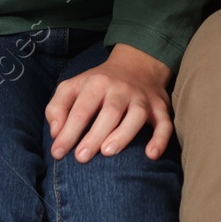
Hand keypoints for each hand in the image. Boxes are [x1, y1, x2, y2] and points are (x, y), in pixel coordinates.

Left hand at [45, 43, 173, 161]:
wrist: (138, 64)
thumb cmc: (98, 84)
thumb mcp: (73, 86)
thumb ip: (57, 107)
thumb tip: (55, 132)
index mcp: (97, 83)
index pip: (81, 109)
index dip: (68, 131)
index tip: (57, 152)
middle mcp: (121, 89)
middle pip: (109, 112)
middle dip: (94, 135)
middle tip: (81, 157)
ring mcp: (142, 98)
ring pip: (137, 115)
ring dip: (124, 133)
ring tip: (108, 151)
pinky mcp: (160, 107)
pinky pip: (165, 123)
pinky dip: (161, 139)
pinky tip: (152, 155)